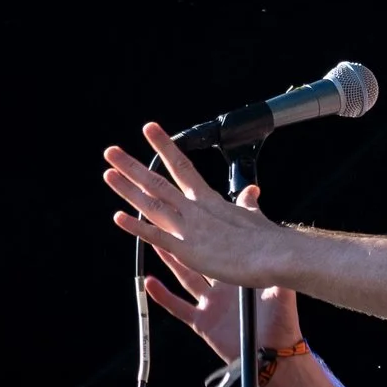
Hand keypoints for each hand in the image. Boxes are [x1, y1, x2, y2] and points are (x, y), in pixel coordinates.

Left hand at [103, 124, 296, 286]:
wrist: (277, 255)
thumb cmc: (269, 240)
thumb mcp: (255, 216)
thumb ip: (247, 204)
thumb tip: (251, 192)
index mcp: (210, 201)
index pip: (182, 167)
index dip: (164, 148)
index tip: (150, 130)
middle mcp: (196, 210)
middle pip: (158, 183)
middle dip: (132, 166)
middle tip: (111, 151)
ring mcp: (190, 229)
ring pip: (152, 204)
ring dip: (128, 189)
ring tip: (109, 173)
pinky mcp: (189, 251)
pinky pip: (157, 237)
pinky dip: (137, 228)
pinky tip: (119, 218)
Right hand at [142, 191, 304, 364]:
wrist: (276, 352)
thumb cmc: (283, 320)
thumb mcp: (280, 287)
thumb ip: (278, 264)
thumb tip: (283, 240)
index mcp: (240, 275)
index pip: (222, 248)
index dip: (211, 233)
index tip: (202, 214)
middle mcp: (222, 287)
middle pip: (199, 258)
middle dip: (185, 240)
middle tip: (172, 219)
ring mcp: (210, 304)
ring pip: (185, 277)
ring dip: (170, 261)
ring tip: (155, 241)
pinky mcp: (202, 322)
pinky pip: (177, 307)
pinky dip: (162, 296)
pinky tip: (150, 283)